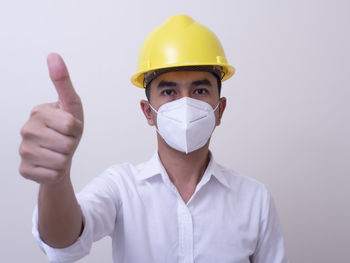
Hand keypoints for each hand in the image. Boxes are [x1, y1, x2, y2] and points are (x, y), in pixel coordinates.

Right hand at [19, 53, 83, 184]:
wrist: (60, 155)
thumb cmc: (67, 130)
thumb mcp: (71, 106)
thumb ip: (63, 82)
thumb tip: (53, 55)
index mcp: (38, 112)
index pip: (70, 124)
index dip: (76, 128)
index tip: (70, 127)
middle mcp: (26, 130)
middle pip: (67, 143)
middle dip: (72, 144)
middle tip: (65, 141)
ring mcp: (23, 151)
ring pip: (61, 160)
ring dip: (66, 158)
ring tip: (59, 152)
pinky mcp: (25, 170)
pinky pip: (53, 174)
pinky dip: (58, 172)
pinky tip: (50, 164)